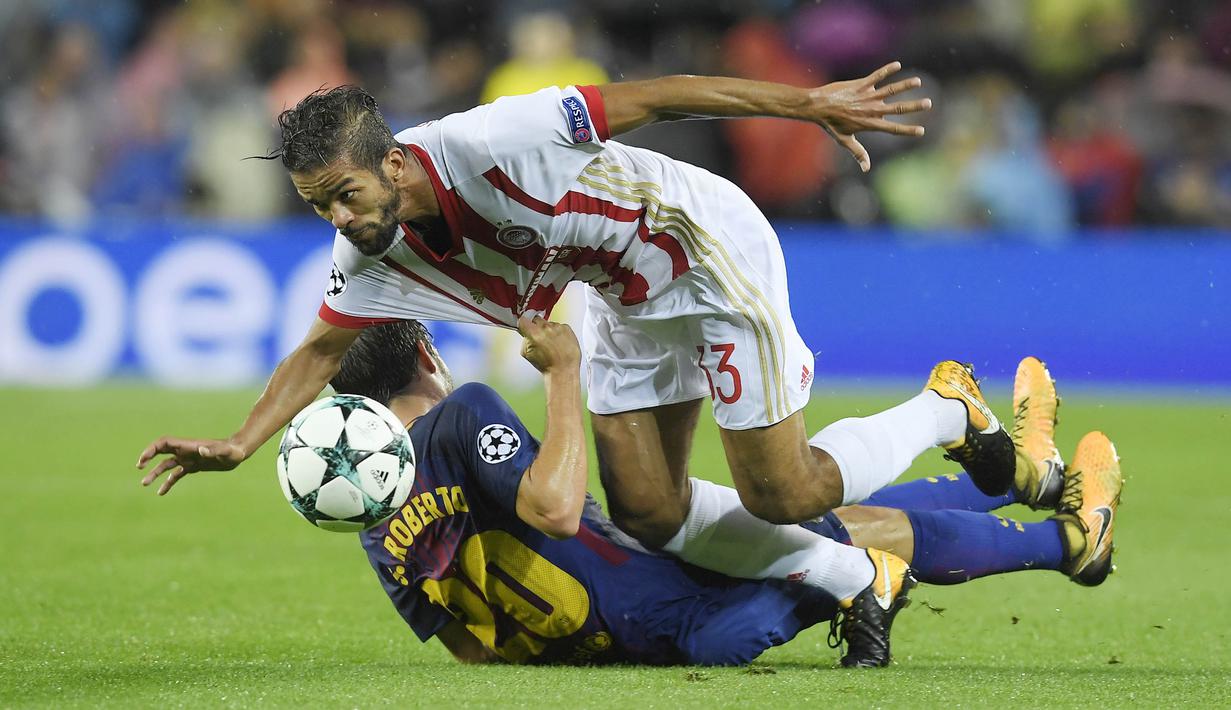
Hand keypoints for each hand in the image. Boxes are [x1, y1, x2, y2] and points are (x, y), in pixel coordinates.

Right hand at [135, 437, 246, 494]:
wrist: (239, 453)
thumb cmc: (232, 451)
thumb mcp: (224, 452)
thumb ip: (213, 451)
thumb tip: (201, 450)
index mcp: (189, 446)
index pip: (164, 443)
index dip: (151, 449)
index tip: (143, 460)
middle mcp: (186, 451)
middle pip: (161, 452)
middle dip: (148, 458)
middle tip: (139, 467)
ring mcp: (189, 459)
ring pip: (166, 465)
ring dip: (155, 473)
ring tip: (145, 484)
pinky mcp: (194, 467)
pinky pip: (176, 474)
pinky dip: (168, 482)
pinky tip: (161, 492)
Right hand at [517, 315, 580, 374]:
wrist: (563, 370)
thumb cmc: (546, 365)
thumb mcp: (527, 354)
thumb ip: (525, 340)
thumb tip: (525, 332)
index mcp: (534, 334)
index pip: (523, 320)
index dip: (523, 324)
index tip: (525, 326)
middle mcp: (546, 328)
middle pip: (537, 320)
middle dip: (536, 327)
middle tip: (538, 337)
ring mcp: (558, 327)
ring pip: (549, 324)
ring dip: (548, 330)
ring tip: (551, 343)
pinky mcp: (567, 328)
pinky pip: (560, 326)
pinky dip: (558, 332)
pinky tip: (559, 342)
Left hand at [810, 61, 932, 172]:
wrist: (818, 106)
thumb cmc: (831, 124)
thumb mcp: (845, 140)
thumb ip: (858, 153)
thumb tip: (866, 169)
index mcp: (869, 124)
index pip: (893, 129)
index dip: (908, 130)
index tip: (922, 131)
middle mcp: (871, 110)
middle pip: (897, 108)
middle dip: (914, 106)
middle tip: (929, 103)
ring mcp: (867, 96)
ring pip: (890, 90)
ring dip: (905, 85)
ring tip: (918, 81)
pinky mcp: (861, 85)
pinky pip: (876, 76)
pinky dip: (887, 70)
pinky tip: (897, 65)